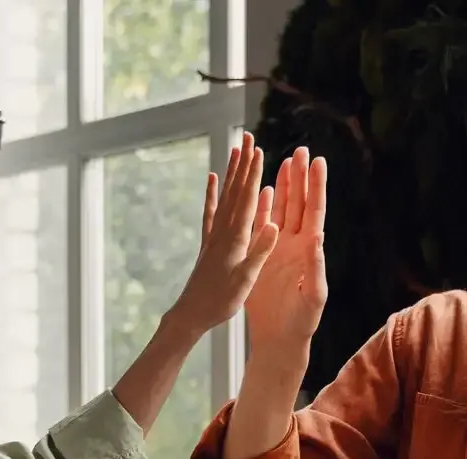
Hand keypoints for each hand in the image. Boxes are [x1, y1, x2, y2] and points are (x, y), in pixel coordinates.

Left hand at [166, 132, 279, 335]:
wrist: (192, 313)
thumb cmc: (222, 301)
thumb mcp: (246, 279)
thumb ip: (260, 251)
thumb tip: (274, 224)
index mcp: (237, 238)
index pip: (248, 199)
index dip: (254, 174)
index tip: (260, 150)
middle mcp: (224, 230)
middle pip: (236, 190)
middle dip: (244, 163)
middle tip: (249, 136)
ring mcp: (214, 234)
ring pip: (224, 195)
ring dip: (231, 171)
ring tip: (235, 147)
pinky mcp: (208, 242)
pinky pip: (211, 211)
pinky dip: (211, 193)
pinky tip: (211, 178)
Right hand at [243, 147, 328, 354]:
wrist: (279, 339)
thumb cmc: (302, 322)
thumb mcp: (313, 296)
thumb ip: (315, 268)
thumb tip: (317, 239)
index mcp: (310, 251)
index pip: (314, 211)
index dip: (316, 186)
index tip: (318, 162)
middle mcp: (296, 245)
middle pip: (298, 203)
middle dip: (299, 177)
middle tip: (300, 150)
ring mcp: (278, 249)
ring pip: (281, 210)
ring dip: (282, 187)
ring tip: (283, 161)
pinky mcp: (261, 257)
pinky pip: (261, 226)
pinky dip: (261, 208)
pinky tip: (260, 191)